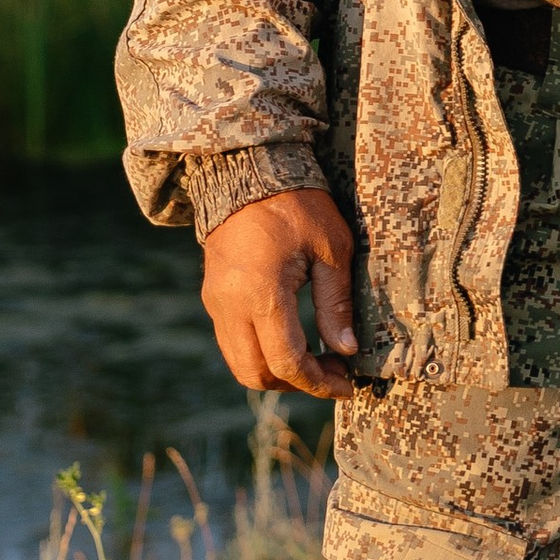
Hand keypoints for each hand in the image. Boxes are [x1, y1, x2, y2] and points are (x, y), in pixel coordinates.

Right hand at [200, 188, 360, 399]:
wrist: (248, 173)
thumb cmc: (297, 206)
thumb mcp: (331, 249)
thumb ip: (335, 304)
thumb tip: (345, 350)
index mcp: (262, 294)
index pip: (287, 361)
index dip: (318, 382)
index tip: (346, 385)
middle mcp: (230, 306)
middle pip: (257, 374)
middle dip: (297, 384)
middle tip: (333, 372)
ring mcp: (216, 304)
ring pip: (241, 364)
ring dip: (277, 372)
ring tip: (315, 359)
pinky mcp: (213, 298)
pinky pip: (233, 343)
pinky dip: (261, 354)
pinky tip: (291, 339)